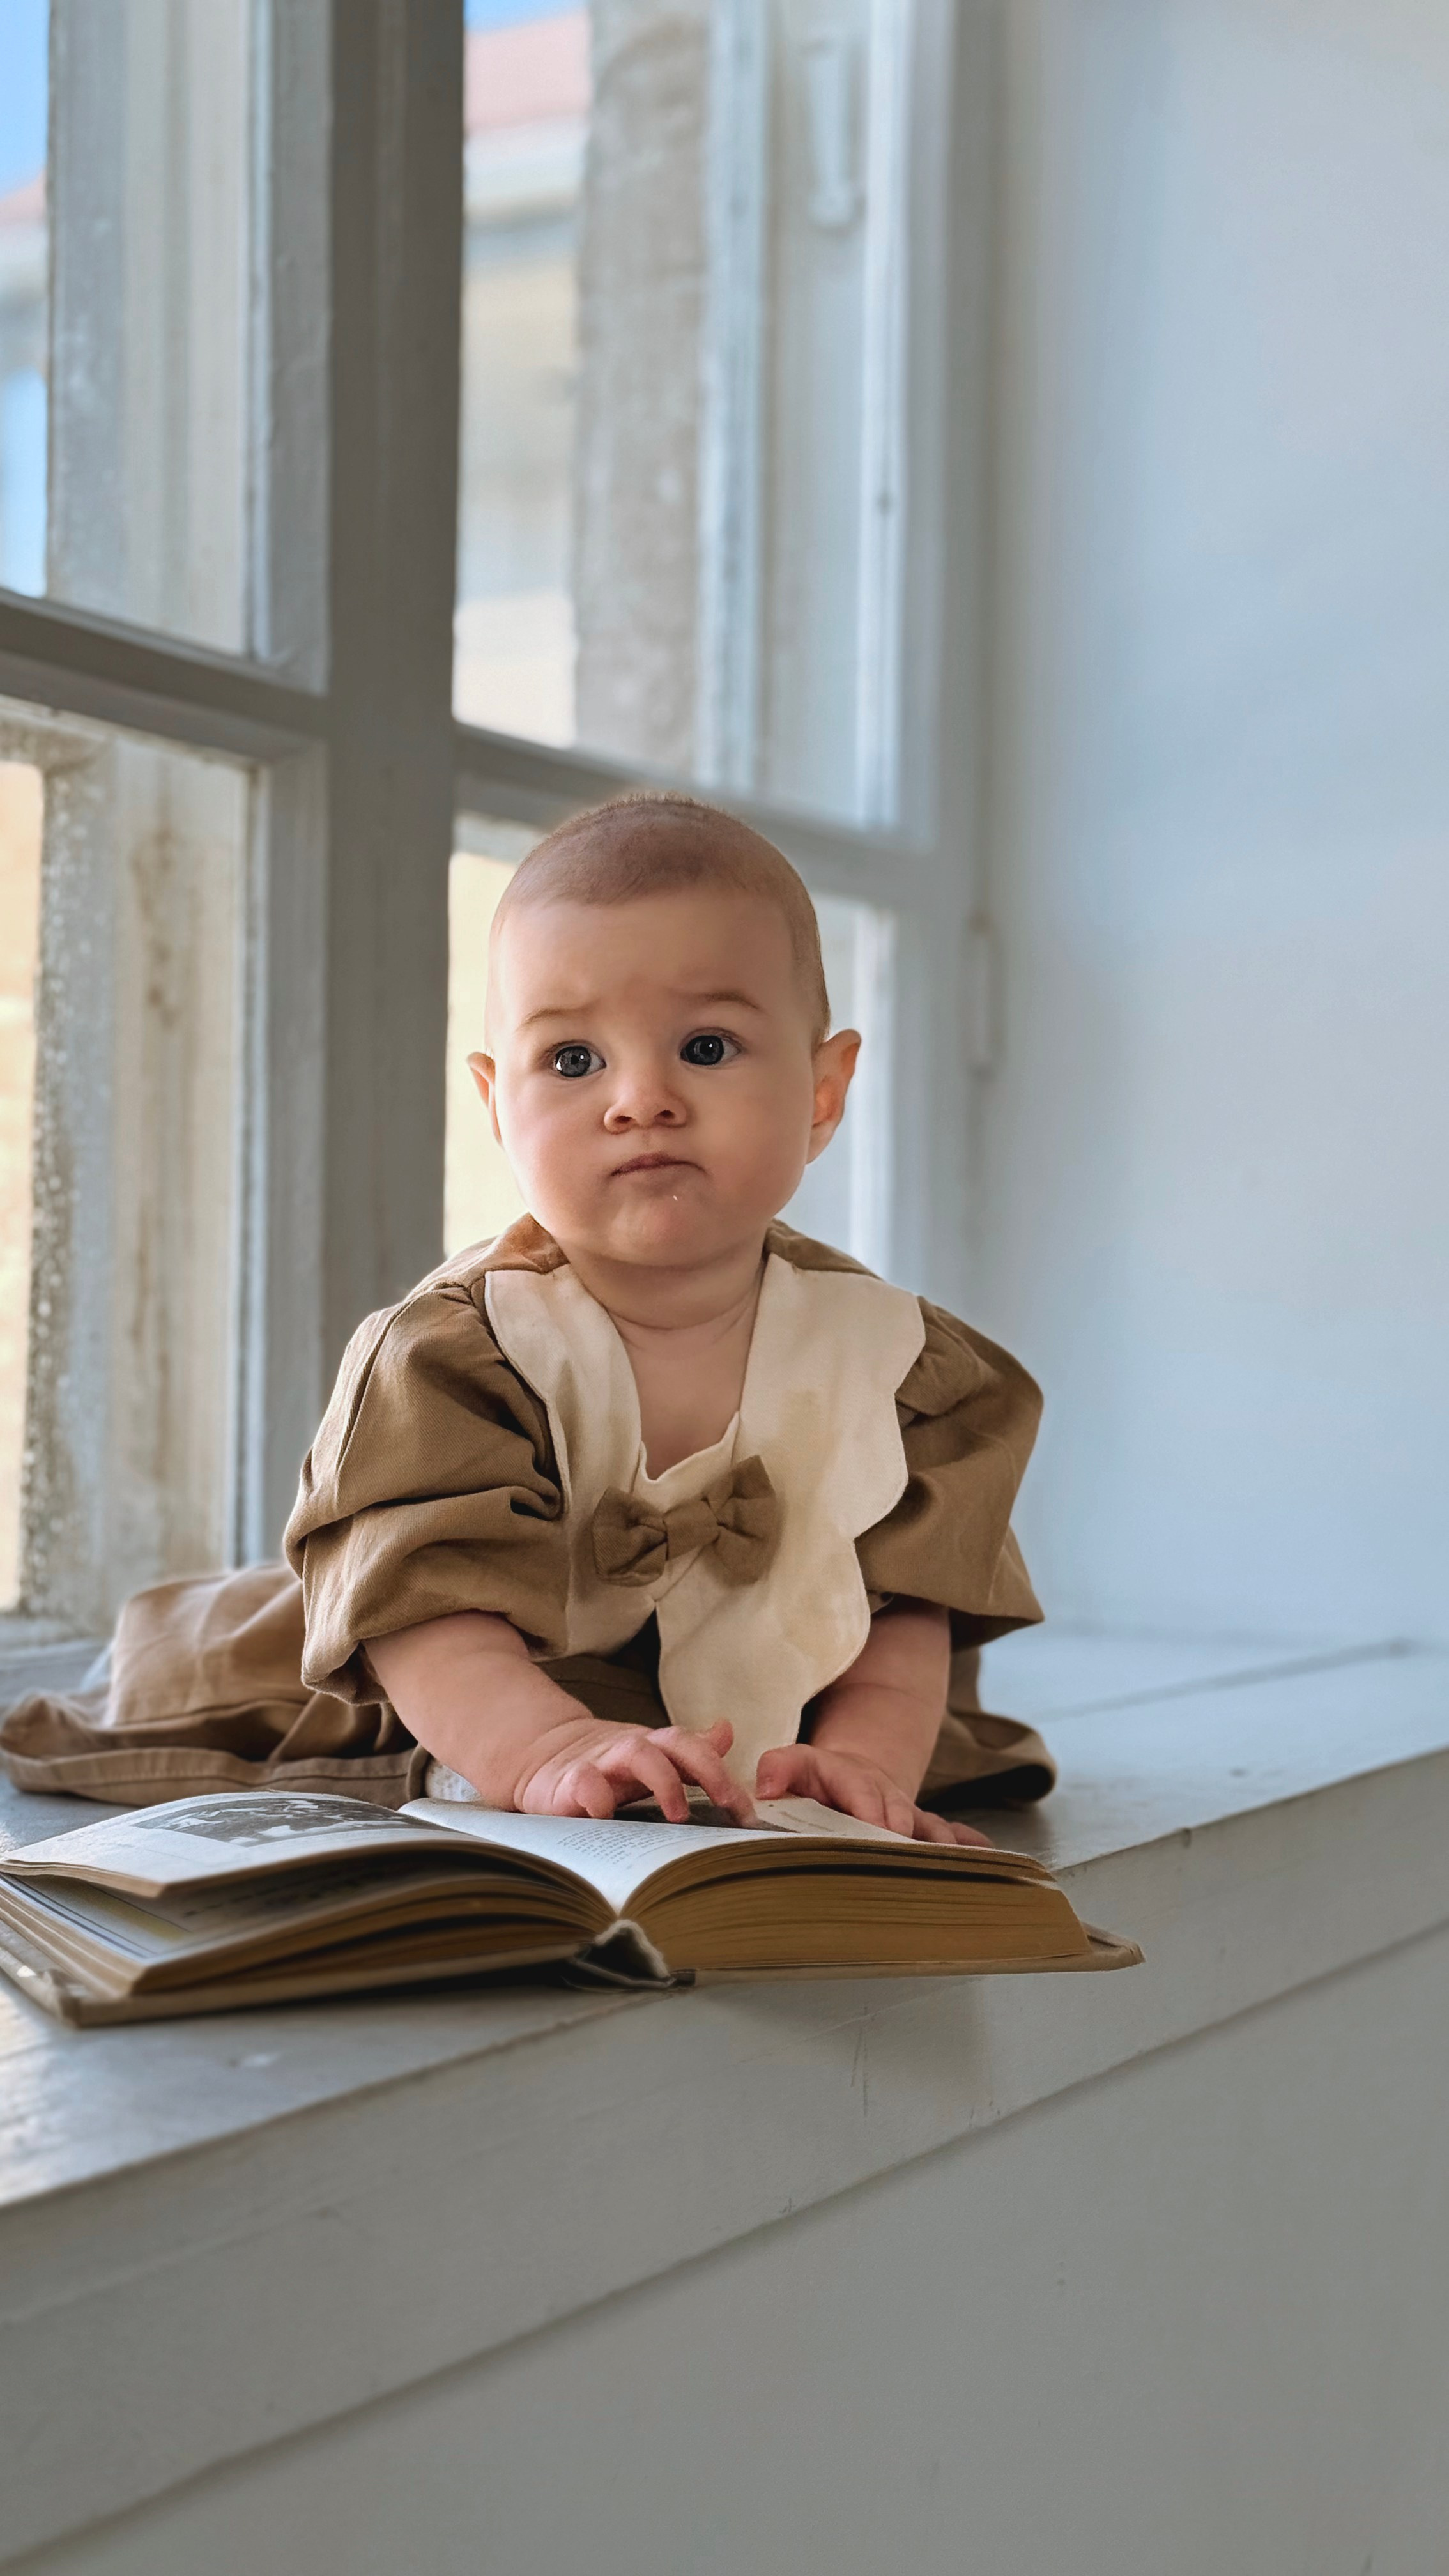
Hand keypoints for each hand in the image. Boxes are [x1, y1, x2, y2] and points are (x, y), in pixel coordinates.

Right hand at [518, 1716, 755, 1825]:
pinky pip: (585, 1781)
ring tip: (679, 1814)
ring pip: (637, 1754)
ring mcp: (601, 1761)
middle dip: (707, 1770)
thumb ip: (689, 1753)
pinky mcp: (568, 1781)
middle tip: (728, 1804)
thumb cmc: (609, 1767)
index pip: (695, 1748)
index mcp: (655, 1747)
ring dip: (663, 1781)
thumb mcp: (652, 1759)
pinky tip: (610, 1815)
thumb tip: (726, 1731)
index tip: (746, 1810)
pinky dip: (598, 1795)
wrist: (544, 1757)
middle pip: (675, 1744)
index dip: (723, 1773)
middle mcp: (632, 1749)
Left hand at [753, 1741, 990, 1846]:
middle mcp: (880, 1794)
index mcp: (848, 1777)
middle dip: (904, 1834)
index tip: (880, 1830)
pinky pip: (946, 1833)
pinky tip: (987, 1856)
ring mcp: (903, 1812)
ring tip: (953, 1860)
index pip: (860, 1789)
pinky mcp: (917, 1828)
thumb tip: (764, 1787)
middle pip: (898, 1811)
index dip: (871, 1808)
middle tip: (909, 1857)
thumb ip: (777, 1770)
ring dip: (939, 1842)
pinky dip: (967, 1844)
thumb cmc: (811, 1781)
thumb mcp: (789, 1766)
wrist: (845, 1773)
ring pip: (927, 1825)